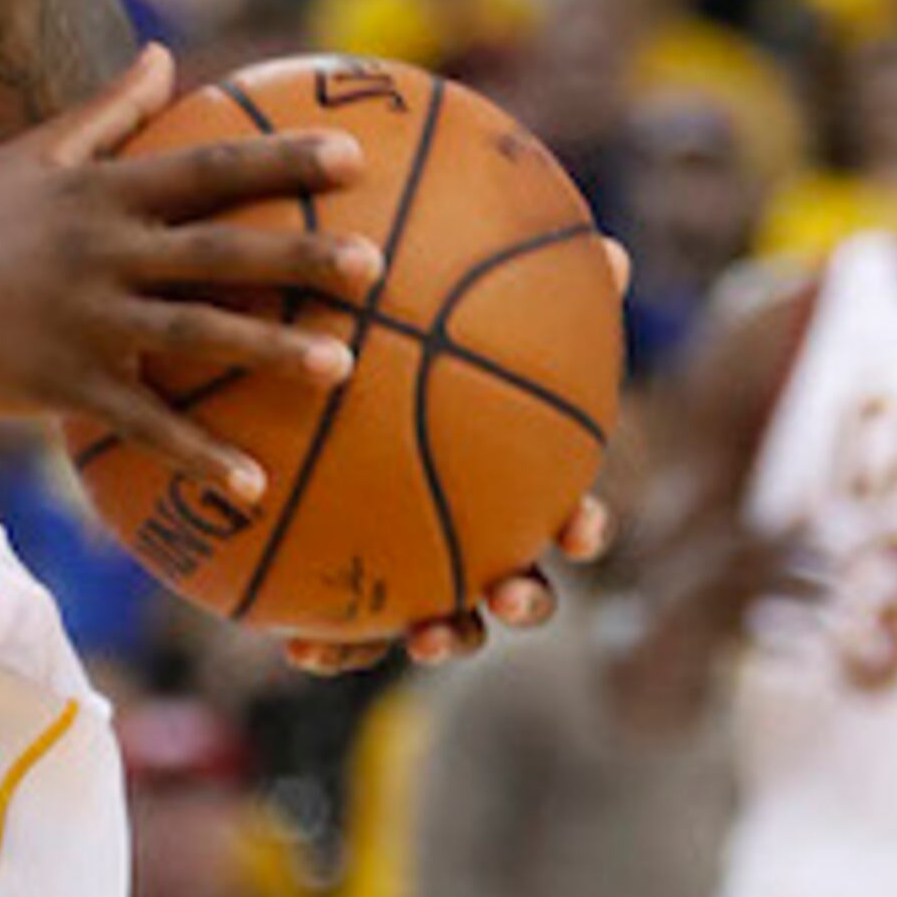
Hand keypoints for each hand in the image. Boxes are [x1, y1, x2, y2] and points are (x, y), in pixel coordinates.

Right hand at [0, 47, 375, 498]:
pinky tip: (254, 483)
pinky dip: (199, 454)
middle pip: (216, 251)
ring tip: (344, 368)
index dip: (281, 161)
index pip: (207, 168)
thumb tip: (166, 55)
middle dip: (298, 255)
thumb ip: (107, 112)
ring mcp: (82, 320)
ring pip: (193, 335)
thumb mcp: (30, 155)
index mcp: (101, 193)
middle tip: (373, 266)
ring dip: (270, 352)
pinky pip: (143, 424)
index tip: (354, 159)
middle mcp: (100, 250)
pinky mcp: (61, 383)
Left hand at [285, 235, 639, 675]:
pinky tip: (300, 648)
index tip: (582, 526)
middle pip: (516, 577)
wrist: (285, 389)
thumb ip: (517, 286)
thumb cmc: (393, 338)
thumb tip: (611, 248)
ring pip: (439, 620)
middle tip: (510, 590)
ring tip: (418, 636)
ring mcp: (406, 570)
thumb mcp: (446, 299)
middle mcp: (467, 532)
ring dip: (440, 636)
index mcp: (503, 479)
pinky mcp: (338, 594)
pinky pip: (344, 633)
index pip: (562, 507)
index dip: (583, 524)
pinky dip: (332, 646)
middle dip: (525, 596)